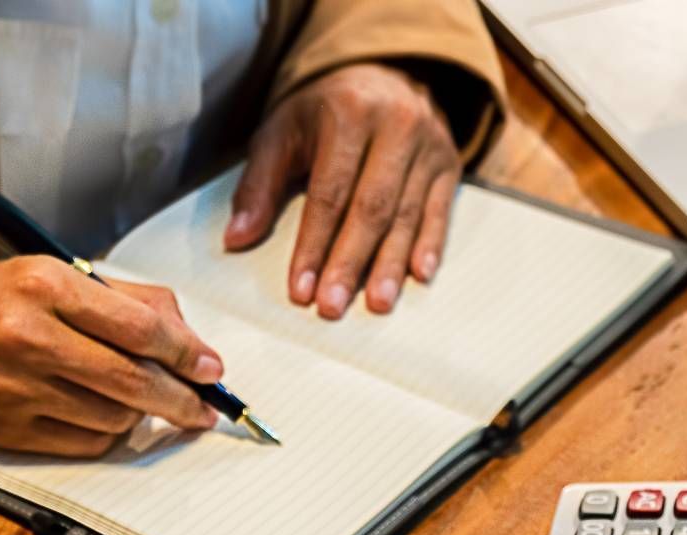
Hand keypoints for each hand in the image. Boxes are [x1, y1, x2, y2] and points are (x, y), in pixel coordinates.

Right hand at [0, 257, 221, 456]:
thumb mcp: (55, 274)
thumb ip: (126, 301)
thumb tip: (189, 343)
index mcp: (42, 284)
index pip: (138, 327)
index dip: (186, 352)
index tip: (210, 367)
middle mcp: (26, 337)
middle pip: (131, 381)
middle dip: (181, 398)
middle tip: (203, 406)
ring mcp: (15, 389)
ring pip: (113, 418)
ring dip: (142, 415)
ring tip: (143, 401)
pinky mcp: (8, 430)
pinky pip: (85, 443)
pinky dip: (108, 433)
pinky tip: (106, 415)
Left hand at [226, 62, 460, 318]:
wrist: (380, 75)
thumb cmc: (320, 114)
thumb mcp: (280, 135)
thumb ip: (258, 186)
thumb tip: (236, 239)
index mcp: (349, 114)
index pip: (329, 192)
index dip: (313, 244)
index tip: (300, 289)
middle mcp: (396, 124)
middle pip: (371, 207)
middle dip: (350, 262)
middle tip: (332, 307)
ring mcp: (429, 143)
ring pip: (408, 213)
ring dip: (390, 264)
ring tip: (377, 304)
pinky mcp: (450, 162)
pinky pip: (440, 209)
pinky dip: (430, 244)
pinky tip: (418, 276)